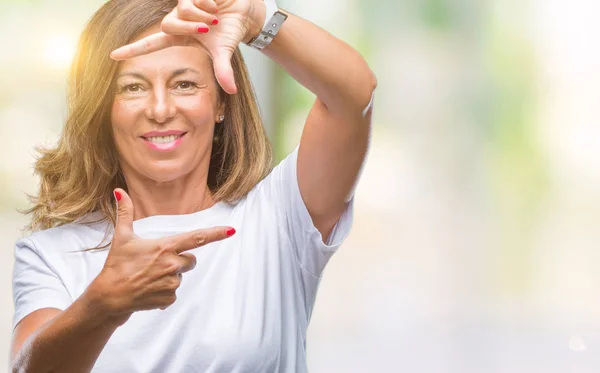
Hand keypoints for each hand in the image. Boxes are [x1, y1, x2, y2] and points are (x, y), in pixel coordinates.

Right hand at [91, 188, 235, 317]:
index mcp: (165, 247)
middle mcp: (172, 265)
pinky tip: (149, 290)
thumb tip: (119, 191)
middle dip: (179, 260)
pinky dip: (164, 291)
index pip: (196, 238)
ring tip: (149, 277)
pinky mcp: (169, 297)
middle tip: (156, 263)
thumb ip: (125, 213)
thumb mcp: (122, 237)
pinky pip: (174, 292)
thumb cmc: (117, 265)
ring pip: (181, 276)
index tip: (231, 230)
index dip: (216, 233)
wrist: (110, 297)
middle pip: (191, 260)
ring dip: (170, 276)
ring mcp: (171, 283)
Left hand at [110, 0, 263, 93]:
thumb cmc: (229, 30)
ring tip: (215, 16)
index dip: (133, 49)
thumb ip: (223, 70)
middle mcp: (178, 20)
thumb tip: (231, 90)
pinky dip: (208, 4)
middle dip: (190, 27)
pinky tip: (216, 4)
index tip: (113, 55)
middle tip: (208, 28)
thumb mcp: (224, 51)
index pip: (152, 44)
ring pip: (181, 11)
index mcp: (180, 37)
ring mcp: (183, 5)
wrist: (243, 11)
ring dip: (202, 16)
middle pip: (167, 25)